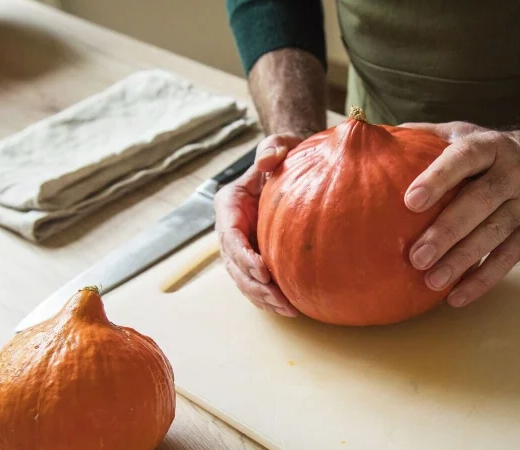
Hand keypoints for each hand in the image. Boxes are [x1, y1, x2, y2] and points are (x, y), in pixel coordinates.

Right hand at [213, 133, 301, 316]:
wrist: (289, 163)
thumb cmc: (285, 153)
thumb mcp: (280, 144)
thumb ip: (273, 147)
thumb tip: (266, 160)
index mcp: (229, 204)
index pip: (230, 236)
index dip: (244, 257)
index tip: (264, 271)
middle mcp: (229, 227)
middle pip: (235, 265)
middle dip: (256, 286)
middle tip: (281, 299)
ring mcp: (239, 244)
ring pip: (243, 278)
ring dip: (263, 298)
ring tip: (289, 310)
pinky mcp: (253, 256)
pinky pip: (255, 281)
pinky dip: (268, 297)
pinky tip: (290, 307)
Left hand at [402, 121, 519, 307]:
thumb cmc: (500, 151)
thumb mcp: (471, 133)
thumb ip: (429, 136)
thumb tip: (378, 138)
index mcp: (492, 147)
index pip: (465, 159)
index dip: (438, 178)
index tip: (410, 200)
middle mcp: (513, 174)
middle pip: (480, 203)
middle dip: (446, 231)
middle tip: (416, 257)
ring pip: (494, 235)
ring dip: (462, 261)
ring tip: (431, 281)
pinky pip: (508, 259)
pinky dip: (483, 280)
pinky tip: (456, 297)